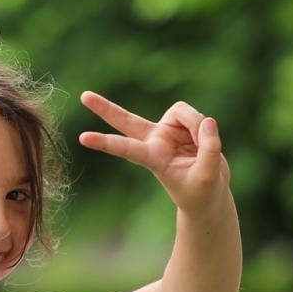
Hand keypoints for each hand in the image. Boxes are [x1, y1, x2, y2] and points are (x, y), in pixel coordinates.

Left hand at [78, 92, 229, 212]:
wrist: (208, 194)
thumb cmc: (203, 193)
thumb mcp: (208, 177)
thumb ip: (210, 150)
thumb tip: (208, 121)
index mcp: (153, 159)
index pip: (127, 148)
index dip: (106, 143)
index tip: (82, 138)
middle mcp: (155, 141)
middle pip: (126, 120)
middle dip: (105, 109)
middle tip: (84, 97)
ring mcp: (167, 131)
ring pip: (182, 111)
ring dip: (197, 125)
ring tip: (206, 146)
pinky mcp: (182, 125)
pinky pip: (196, 116)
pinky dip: (206, 127)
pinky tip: (208, 140)